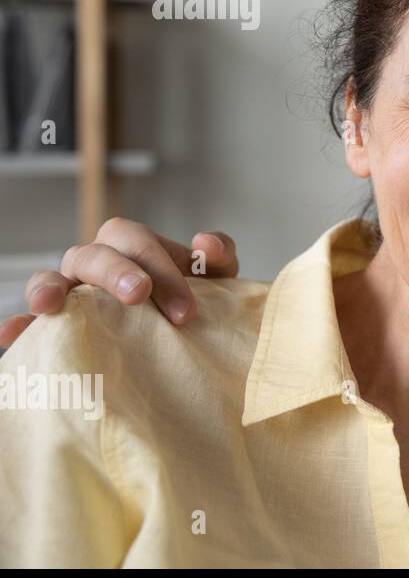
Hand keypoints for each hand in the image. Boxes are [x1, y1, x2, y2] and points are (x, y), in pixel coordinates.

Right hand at [0, 218, 239, 347]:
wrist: (189, 336)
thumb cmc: (195, 302)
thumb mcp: (216, 280)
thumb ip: (218, 257)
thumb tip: (205, 243)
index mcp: (132, 247)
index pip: (137, 241)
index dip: (161, 269)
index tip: (186, 311)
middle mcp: (98, 263)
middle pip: (94, 254)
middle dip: (116, 272)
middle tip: (138, 296)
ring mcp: (73, 293)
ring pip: (52, 277)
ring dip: (49, 287)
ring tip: (50, 303)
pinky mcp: (58, 325)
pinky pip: (31, 322)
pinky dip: (20, 324)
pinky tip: (11, 334)